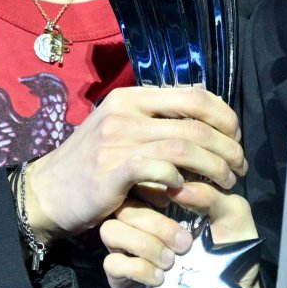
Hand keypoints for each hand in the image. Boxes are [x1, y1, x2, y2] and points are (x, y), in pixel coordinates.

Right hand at [20, 85, 242, 240]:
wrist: (47, 192)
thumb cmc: (92, 163)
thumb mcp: (122, 128)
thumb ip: (157, 119)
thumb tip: (204, 110)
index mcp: (132, 97)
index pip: (195, 96)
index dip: (225, 117)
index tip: (236, 138)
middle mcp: (124, 113)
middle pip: (195, 124)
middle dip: (227, 148)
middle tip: (239, 168)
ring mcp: (115, 141)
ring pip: (182, 147)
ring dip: (213, 167)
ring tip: (225, 182)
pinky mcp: (109, 171)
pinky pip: (156, 168)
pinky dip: (178, 178)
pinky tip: (186, 190)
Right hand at [100, 181, 256, 287]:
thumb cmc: (233, 250)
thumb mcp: (233, 216)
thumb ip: (211, 196)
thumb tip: (178, 188)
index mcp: (163, 201)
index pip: (140, 181)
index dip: (154, 187)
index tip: (178, 201)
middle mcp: (142, 221)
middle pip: (124, 206)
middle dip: (155, 224)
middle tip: (184, 244)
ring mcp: (128, 248)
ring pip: (111, 231)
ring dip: (143, 244)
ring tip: (170, 261)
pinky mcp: (122, 277)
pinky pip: (111, 263)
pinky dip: (136, 268)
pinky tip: (159, 278)